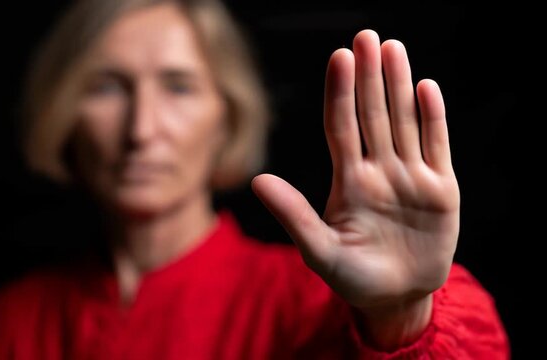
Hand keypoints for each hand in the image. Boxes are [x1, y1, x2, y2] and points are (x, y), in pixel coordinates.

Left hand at [252, 29, 459, 341]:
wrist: (396, 298)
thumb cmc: (352, 278)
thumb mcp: (320, 252)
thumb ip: (294, 216)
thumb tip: (258, 181)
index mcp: (348, 182)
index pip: (341, 127)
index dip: (340, 93)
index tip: (339, 58)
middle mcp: (378, 171)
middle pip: (372, 115)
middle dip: (369, 77)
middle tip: (366, 37)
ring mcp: (409, 177)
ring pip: (404, 122)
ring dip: (399, 86)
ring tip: (394, 49)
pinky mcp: (440, 190)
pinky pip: (436, 147)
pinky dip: (433, 119)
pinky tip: (426, 88)